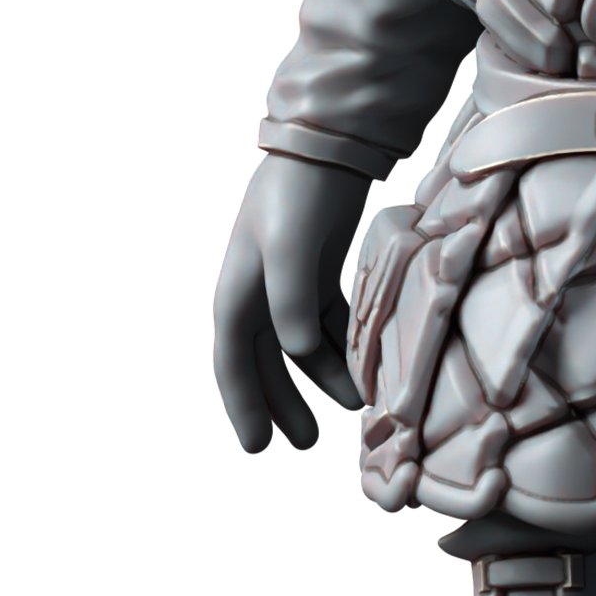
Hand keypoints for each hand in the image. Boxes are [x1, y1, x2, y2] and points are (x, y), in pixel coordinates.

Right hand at [212, 153, 371, 451]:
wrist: (325, 146)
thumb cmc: (298, 195)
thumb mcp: (287, 246)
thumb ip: (290, 299)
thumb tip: (297, 350)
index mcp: (237, 292)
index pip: (233, 363)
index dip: (243, 406)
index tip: (258, 449)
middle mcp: (257, 293)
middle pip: (264, 363)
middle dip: (282, 404)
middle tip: (305, 445)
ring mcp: (289, 283)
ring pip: (300, 347)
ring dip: (320, 378)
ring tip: (351, 410)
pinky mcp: (319, 271)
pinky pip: (328, 323)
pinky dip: (341, 347)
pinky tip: (363, 368)